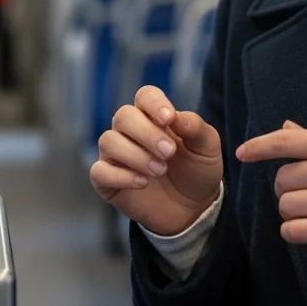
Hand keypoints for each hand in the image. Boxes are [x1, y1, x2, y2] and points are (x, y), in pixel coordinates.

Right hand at [89, 85, 223, 236]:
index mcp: (154, 117)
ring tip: (160, 171)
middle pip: (123, 116)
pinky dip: (120, 176)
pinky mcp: (107, 180)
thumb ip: (195, 127)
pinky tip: (143, 183)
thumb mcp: (207, 147)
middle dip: (146, 133)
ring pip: (108, 141)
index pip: (145, 96)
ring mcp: (116, 155)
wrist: (193, 209)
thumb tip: (175, 116)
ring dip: (135, 155)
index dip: (154, 103)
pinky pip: (99, 171)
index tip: (168, 119)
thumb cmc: (197, 171)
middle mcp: (130, 131)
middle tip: (169, 153)